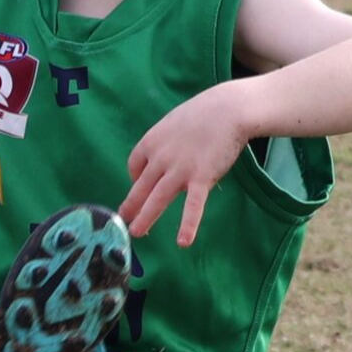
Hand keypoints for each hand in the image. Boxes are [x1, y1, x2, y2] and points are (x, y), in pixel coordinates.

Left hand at [120, 86, 250, 246]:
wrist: (229, 109)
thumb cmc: (204, 113)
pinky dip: (188, 225)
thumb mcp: (175, 123)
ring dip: (145, 218)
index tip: (139, 186)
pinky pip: (192, 206)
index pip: (134, 165)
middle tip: (123, 220)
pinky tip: (183, 242)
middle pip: (140, 187)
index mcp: (151, 141)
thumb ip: (167, 143)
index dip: (135, 179)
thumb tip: (166, 158)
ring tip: (137, 233)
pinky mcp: (200, 178)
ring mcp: (179, 170)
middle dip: (131, 206)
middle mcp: (160, 158)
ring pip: (157, 199)